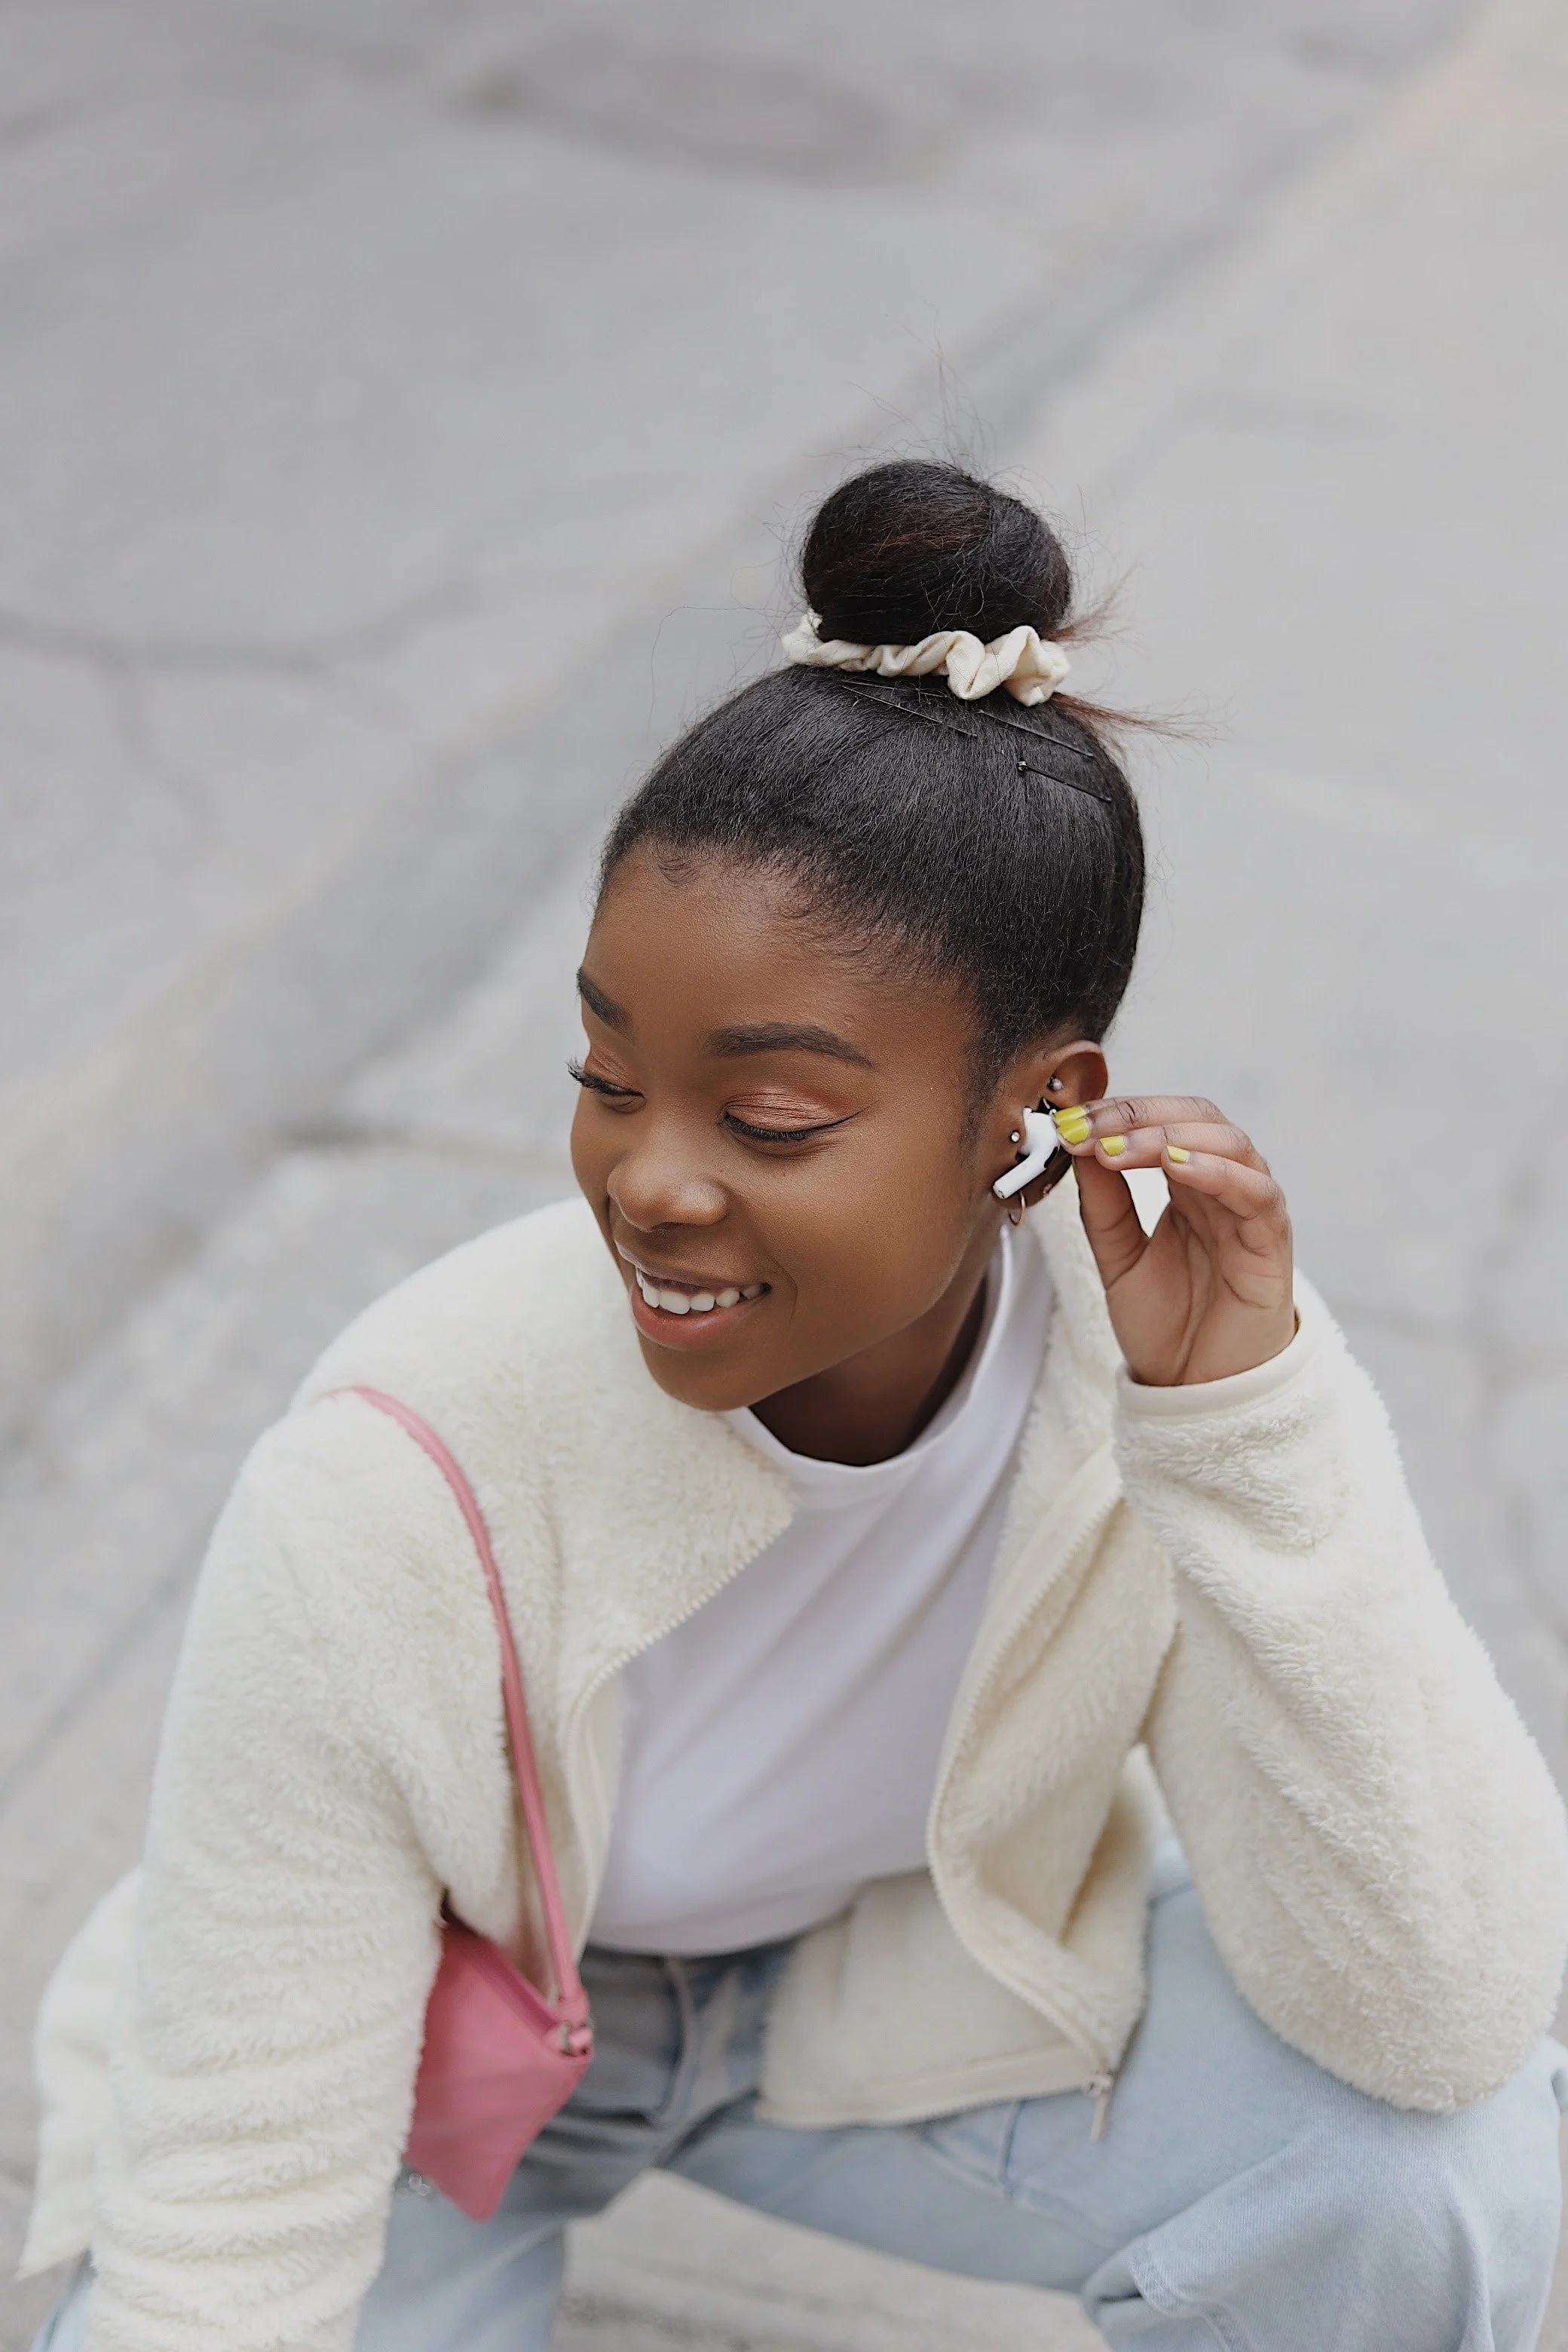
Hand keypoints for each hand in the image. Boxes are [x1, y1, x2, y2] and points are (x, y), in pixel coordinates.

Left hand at [1051, 1095, 1295, 1385]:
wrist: (1198, 1392)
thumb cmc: (1166, 1325)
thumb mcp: (1117, 1257)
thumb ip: (1103, 1204)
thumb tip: (1078, 1143)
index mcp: (1187, 1184)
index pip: (1162, 1120)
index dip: (1117, 1112)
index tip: (1068, 1121)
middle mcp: (1223, 1187)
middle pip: (1197, 1118)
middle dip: (1138, 1115)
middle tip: (1088, 1127)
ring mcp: (1251, 1211)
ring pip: (1229, 1144)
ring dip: (1169, 1136)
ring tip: (1118, 1147)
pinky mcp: (1272, 1244)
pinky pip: (1256, 1194)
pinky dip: (1218, 1172)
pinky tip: (1176, 1167)